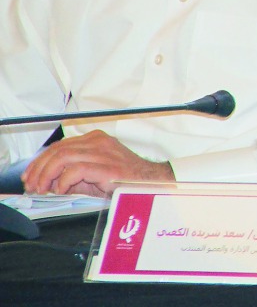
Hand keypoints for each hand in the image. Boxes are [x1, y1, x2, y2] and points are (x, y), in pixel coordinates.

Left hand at [21, 130, 173, 197]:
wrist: (151, 184)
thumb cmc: (125, 180)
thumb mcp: (93, 175)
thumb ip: (71, 175)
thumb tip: (48, 182)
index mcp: (95, 140)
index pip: (59, 145)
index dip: (40, 161)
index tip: (31, 176)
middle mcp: (98, 141)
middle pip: (58, 150)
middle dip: (39, 168)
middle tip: (33, 185)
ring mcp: (103, 152)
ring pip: (63, 157)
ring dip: (47, 175)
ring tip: (44, 189)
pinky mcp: (107, 166)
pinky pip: (76, 170)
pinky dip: (64, 181)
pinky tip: (62, 190)